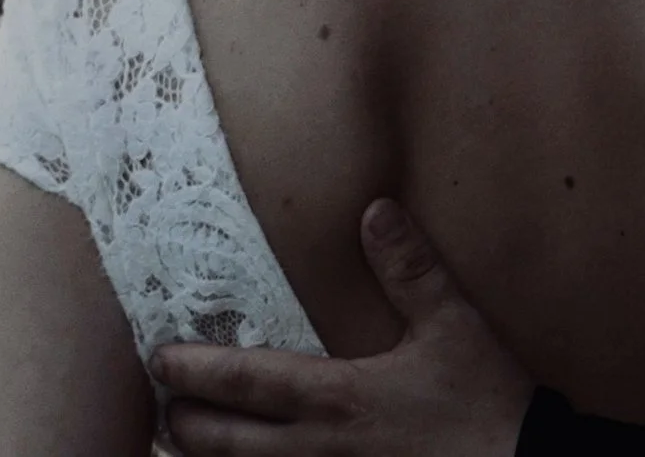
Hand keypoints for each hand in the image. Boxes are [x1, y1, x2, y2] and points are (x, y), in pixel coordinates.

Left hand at [153, 198, 535, 456]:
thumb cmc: (486, 403)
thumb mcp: (452, 325)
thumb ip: (408, 268)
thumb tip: (375, 211)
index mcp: (335, 397)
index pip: (244, 382)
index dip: (193, 371)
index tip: (158, 357)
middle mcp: (317, 449)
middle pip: (222, 443)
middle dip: (182, 423)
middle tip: (161, 403)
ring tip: (184, 440)